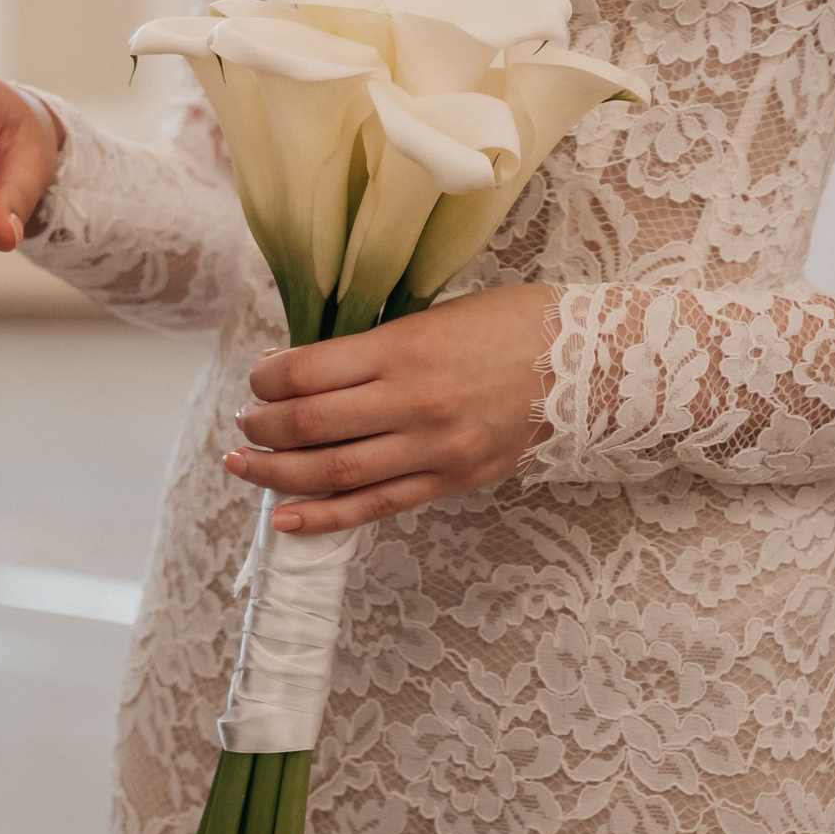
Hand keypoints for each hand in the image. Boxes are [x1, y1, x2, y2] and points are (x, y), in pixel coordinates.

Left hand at [222, 283, 558, 534]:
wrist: (591, 364)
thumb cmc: (509, 323)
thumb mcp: (432, 315)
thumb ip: (369, 346)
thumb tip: (297, 366)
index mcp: (405, 349)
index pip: (306, 372)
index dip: (266, 378)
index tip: (256, 378)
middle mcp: (413, 403)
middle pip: (309, 425)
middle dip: (261, 427)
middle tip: (243, 422)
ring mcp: (433, 449)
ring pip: (333, 473)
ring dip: (276, 472)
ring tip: (244, 465)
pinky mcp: (452, 481)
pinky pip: (375, 507)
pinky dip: (323, 518)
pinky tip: (284, 518)